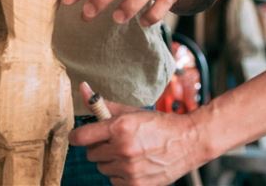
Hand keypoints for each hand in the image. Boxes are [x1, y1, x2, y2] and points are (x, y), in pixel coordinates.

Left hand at [70, 85, 202, 185]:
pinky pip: (114, 181)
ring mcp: (130, 169)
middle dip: (100, 147)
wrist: (188, 141)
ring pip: (103, 168)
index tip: (80, 136)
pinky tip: (135, 164)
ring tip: (129, 152)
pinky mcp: (136, 184)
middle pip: (91, 154)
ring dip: (111, 161)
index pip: (81, 137)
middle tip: (115, 141)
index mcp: (120, 127)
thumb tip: (82, 88)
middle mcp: (123, 149)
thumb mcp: (131, 111)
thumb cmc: (158, 124)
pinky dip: (121, 175)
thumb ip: (103, 104)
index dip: (78, 136)